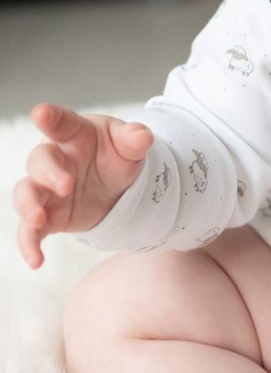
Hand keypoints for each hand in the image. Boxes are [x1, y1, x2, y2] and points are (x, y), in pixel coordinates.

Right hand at [12, 103, 152, 268]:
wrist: (117, 185)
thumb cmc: (117, 154)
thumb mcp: (131, 145)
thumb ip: (135, 139)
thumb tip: (143, 135)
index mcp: (75, 134)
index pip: (62, 123)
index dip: (51, 117)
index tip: (41, 112)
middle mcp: (55, 159)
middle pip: (39, 160)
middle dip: (49, 172)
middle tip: (66, 185)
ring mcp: (46, 188)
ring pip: (25, 193)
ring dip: (28, 206)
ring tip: (38, 219)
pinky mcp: (47, 215)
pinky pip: (30, 229)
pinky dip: (29, 244)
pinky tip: (37, 260)